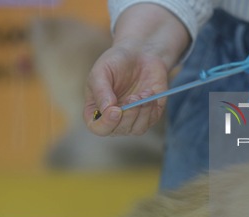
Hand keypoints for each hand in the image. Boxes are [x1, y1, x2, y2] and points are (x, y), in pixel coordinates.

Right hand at [83, 4, 189, 136]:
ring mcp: (132, 119)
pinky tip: (149, 93)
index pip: (98, 128)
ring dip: (141, 112)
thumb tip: (107, 110)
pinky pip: (151, 121)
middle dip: (128, 114)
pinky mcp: (150, 115)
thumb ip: (101, 91)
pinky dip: (151, 108)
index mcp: (97, 110)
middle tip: (133, 96)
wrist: (141, 53)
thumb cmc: (116, 62)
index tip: (115, 111)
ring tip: (143, 93)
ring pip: (137, 129)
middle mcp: (114, 119)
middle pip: (118, 130)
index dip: (106, 124)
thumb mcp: (102, 71)